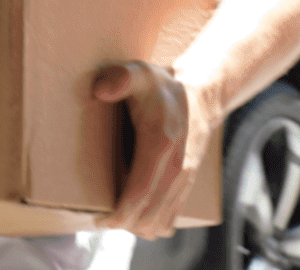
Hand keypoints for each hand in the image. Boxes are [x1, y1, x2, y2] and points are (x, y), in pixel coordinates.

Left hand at [92, 60, 217, 238]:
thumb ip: (119, 78)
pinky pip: (171, 219)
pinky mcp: (187, 186)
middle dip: (123, 224)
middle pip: (148, 216)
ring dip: (138, 227)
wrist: (201, 96)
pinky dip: (153, 224)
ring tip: (117, 216)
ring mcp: (185, 180)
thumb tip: (98, 91)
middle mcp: (177, 168)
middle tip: (101, 217)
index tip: (99, 219)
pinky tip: (137, 216)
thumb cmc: (163, 87)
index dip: (118, 214)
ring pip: (161, 223)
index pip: (139, 194)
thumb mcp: (140, 73)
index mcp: (161, 146)